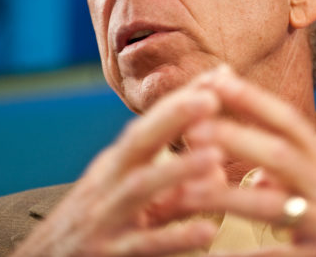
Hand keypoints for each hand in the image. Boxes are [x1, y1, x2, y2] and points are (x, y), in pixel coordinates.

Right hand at [12, 79, 225, 256]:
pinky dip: (175, 238)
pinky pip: (143, 246)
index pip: (151, 122)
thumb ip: (171, 180)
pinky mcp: (107, 254)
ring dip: (177, 169)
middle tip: (211, 98)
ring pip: (140, 188)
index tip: (220, 76)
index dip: (183, 99)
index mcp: (118, 164)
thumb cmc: (96, 226)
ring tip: (214, 157)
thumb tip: (217, 165)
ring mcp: (106, 218)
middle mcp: (110, 183)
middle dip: (174, 116)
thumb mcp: (128, 195)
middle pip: (139, 141)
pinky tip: (207, 233)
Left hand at [186, 66, 315, 256]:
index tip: (215, 79)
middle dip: (235, 137)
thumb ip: (299, 170)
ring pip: (273, 206)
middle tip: (190, 127)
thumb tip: (255, 171)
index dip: (252, 98)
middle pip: (279, 153)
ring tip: (185, 192)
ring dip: (227, 197)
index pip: (288, 120)